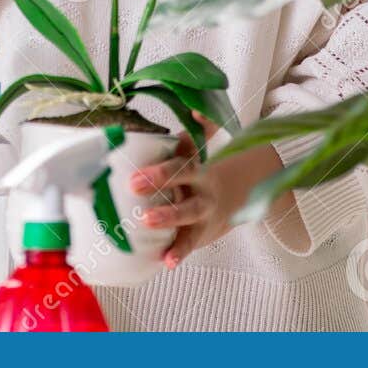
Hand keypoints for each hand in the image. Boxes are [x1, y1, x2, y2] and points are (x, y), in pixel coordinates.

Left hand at [128, 115, 277, 267]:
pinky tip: (166, 261)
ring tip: (147, 220)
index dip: (175, 152)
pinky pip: (189, 243)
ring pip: (188, 213)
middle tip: (134, 183)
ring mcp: (202, 211)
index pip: (186, 151)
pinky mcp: (199, 234)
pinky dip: (179, 252)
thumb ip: (196, 130)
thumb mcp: (198, 152)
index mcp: (195, 164)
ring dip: (169, 217)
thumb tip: (194, 106)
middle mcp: (200, 185)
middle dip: (160, 178)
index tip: (165, 143)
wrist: (233, 204)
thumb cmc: (199, 176)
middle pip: (184, 177)